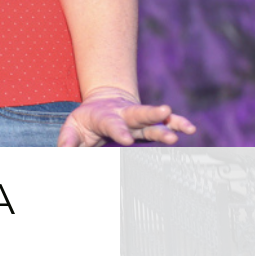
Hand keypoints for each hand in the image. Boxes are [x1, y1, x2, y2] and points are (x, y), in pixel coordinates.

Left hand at [57, 87, 195, 146]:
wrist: (103, 102)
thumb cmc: (86, 120)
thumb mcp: (73, 127)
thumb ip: (69, 140)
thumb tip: (65, 153)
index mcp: (104, 116)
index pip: (112, 124)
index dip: (119, 131)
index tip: (127, 139)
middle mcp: (125, 115)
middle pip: (138, 113)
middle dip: (151, 113)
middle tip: (164, 111)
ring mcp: (138, 118)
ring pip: (154, 120)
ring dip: (168, 123)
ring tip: (185, 129)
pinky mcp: (148, 123)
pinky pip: (165, 123)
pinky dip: (177, 124)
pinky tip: (189, 128)